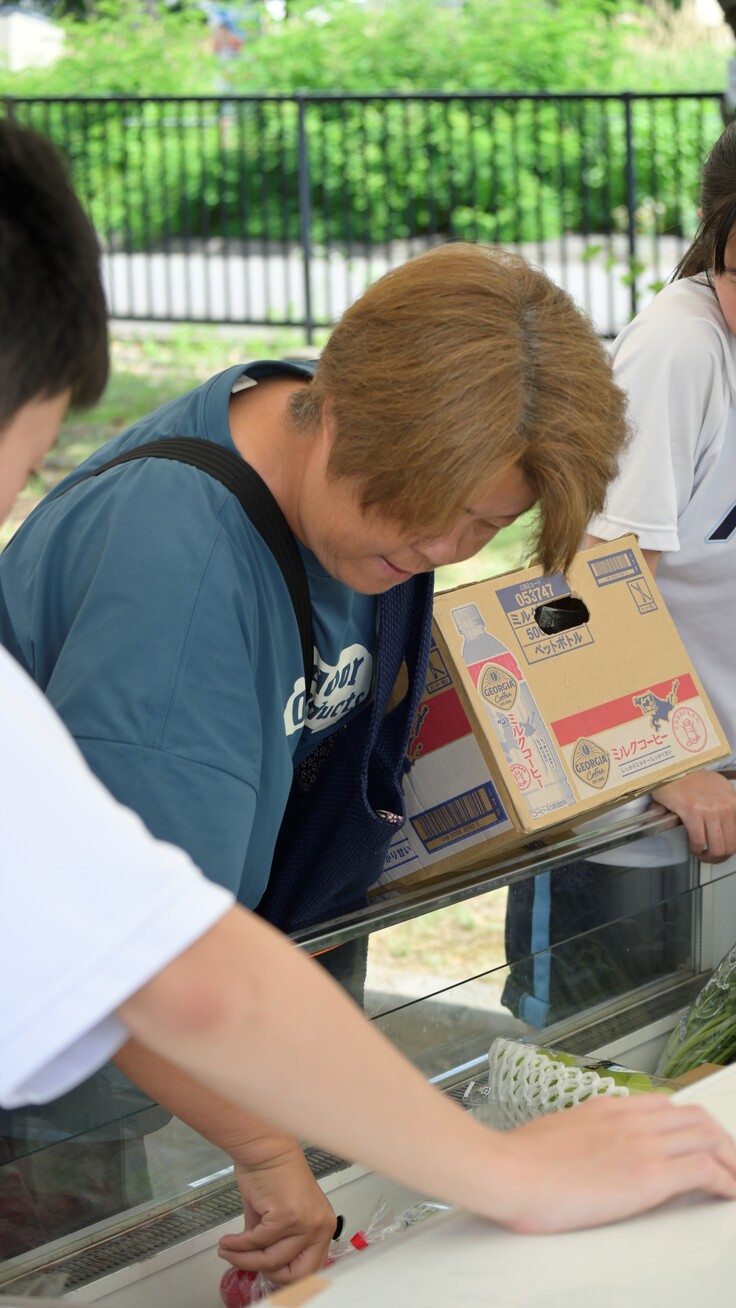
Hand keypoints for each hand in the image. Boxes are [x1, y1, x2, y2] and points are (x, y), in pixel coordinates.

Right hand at [217, 1142, 336, 1284]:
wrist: (266, 1148)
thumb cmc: (273, 1173)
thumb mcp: (278, 1217)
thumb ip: (272, 1243)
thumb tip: (256, 1265)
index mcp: (323, 1227)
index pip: (311, 1269)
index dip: (284, 1277)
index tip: (264, 1274)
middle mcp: (321, 1227)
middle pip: (295, 1274)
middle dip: (266, 1273)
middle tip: (246, 1264)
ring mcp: (306, 1223)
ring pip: (271, 1260)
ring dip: (243, 1258)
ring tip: (227, 1251)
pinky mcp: (287, 1217)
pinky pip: (256, 1242)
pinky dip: (238, 1245)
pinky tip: (227, 1241)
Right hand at [498, 1093, 735, 1233]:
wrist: (509, 1171)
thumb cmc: (520, 1160)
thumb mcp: (557, 1134)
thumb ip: (583, 1136)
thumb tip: (587, 1152)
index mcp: (609, 1108)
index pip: (667, 1105)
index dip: (691, 1125)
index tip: (698, 1142)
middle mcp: (632, 1119)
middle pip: (696, 1119)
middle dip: (720, 1141)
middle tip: (728, 1163)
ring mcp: (643, 1145)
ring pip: (709, 1138)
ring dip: (730, 1160)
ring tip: (735, 1180)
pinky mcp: (648, 1176)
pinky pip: (705, 1170)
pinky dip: (726, 1182)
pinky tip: (729, 1195)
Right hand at [652, 771, 735, 861]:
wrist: (672, 770)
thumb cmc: (692, 780)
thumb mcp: (719, 790)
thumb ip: (728, 807)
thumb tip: (730, 828)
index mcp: (734, 802)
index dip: (730, 849)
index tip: (722, 851)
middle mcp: (725, 806)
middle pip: (730, 845)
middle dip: (720, 857)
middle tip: (710, 857)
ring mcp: (709, 809)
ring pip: (716, 847)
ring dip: (708, 856)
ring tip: (701, 854)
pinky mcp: (692, 812)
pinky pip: (699, 841)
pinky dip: (696, 849)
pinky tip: (694, 847)